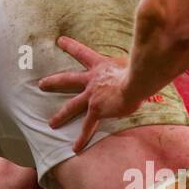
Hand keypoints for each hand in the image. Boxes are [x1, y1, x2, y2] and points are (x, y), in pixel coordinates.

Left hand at [38, 37, 142, 153]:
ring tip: (51, 123)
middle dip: (53, 82)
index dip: (71, 46)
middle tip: (41, 84)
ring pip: (72, 106)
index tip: (60, 41)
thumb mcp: (133, 62)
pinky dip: (81, 138)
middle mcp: (92, 80)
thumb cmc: (140, 70)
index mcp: (100, 66)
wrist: (136, 81)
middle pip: (68, 80)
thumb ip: (133, 64)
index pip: (83, 53)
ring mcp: (92, 95)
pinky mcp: (96, 109)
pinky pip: (87, 126)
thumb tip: (147, 63)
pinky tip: (75, 148)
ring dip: (60, 115)